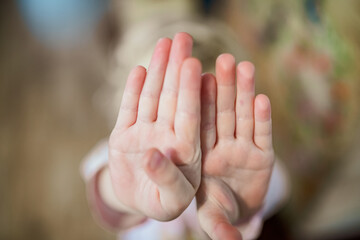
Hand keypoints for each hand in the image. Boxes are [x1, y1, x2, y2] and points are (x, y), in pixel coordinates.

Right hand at [108, 33, 201, 220]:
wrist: (138, 202)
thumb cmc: (162, 203)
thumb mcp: (171, 200)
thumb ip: (167, 179)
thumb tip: (155, 154)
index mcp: (185, 148)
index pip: (189, 114)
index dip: (191, 90)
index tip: (193, 64)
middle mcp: (167, 134)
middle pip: (173, 97)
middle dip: (177, 68)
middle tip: (182, 38)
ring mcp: (146, 131)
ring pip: (152, 96)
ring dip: (157, 71)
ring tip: (163, 43)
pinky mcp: (125, 133)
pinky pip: (130, 108)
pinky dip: (133, 90)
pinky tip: (140, 69)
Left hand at [196, 54, 274, 239]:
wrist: (235, 216)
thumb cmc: (217, 211)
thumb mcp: (213, 217)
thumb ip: (214, 220)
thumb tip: (208, 228)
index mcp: (201, 154)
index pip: (199, 123)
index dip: (199, 99)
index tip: (198, 74)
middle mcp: (221, 148)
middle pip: (221, 113)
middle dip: (223, 87)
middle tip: (224, 59)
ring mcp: (243, 150)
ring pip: (242, 118)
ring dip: (244, 93)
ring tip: (245, 67)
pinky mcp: (264, 158)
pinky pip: (263, 135)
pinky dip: (263, 118)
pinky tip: (262, 99)